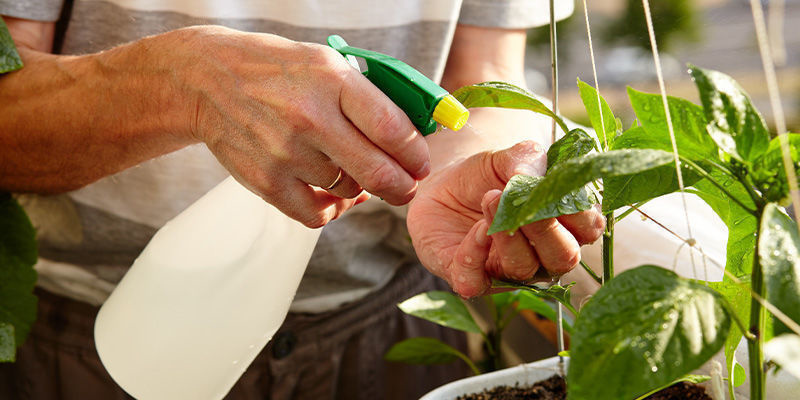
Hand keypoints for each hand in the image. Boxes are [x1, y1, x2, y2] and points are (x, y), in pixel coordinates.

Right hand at [169, 26, 429, 226]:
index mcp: (333, 80)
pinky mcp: (265, 181)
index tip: (420, 163)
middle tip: (407, 187)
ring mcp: (285, 153)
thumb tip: (413, 133)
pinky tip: (334, 194)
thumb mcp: (326, 61)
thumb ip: (369, 95)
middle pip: (378, 172)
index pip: (393, 129)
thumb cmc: (276, 70)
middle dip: (403, 187)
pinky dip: (332, 209)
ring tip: (355, 173)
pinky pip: (316, 214)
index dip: (416, 154)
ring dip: (360, 188)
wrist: (206, 79)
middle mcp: (310, 117)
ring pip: (349, 190)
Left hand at [407, 141, 604, 297]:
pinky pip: (476, 282)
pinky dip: (475, 255)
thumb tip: (529, 176)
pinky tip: (474, 229)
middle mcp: (542, 256)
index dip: (578, 211)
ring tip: (490, 198)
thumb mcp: (506, 159)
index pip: (588, 229)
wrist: (439, 189)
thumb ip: (526, 159)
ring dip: (507, 235)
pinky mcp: (472, 280)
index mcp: (564, 226)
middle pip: (563, 256)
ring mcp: (508, 272)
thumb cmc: (484, 177)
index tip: (553, 185)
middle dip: (545, 227)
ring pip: (523, 268)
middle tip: (519, 197)